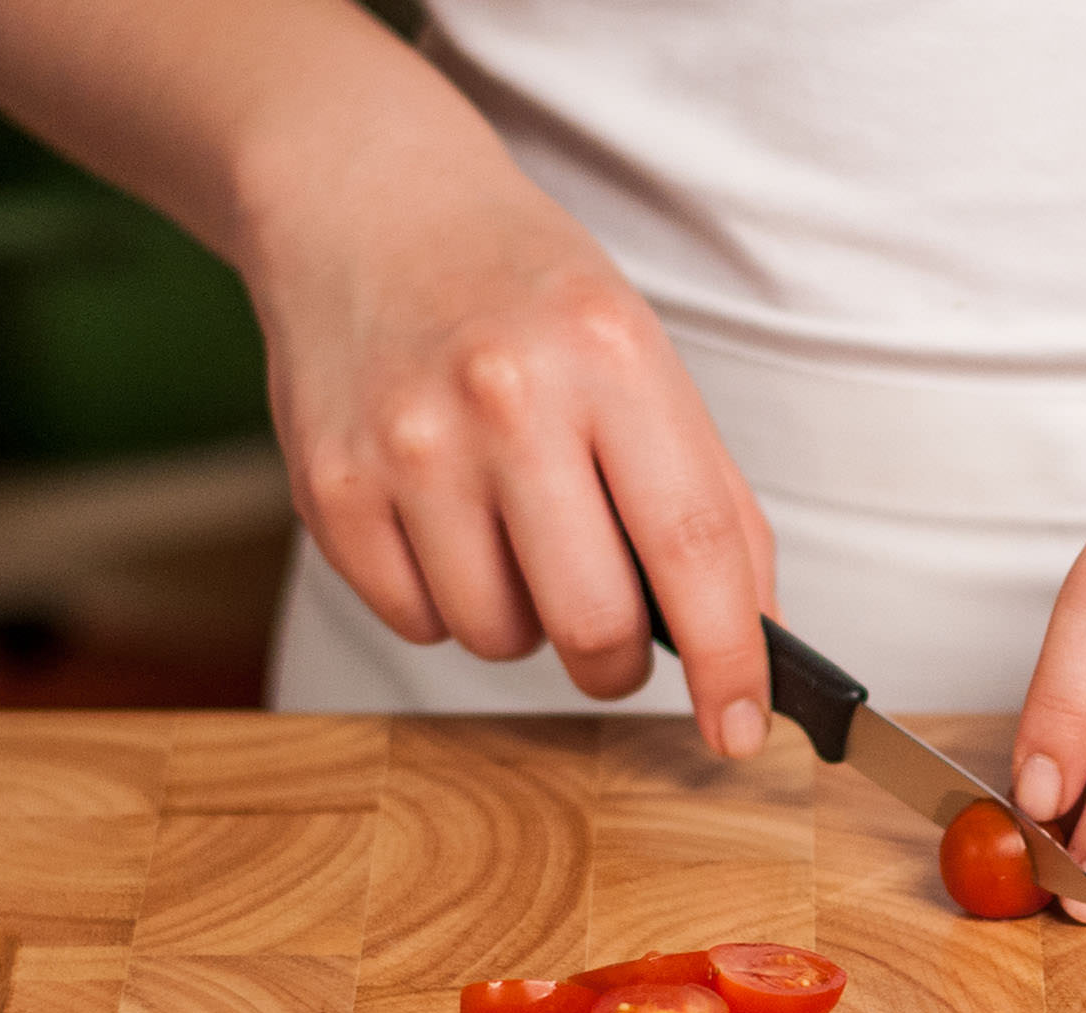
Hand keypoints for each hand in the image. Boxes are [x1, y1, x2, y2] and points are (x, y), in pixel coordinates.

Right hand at [251, 165, 775, 752]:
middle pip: (593, 624)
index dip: (730, 660)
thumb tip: (757, 643)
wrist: (371, 207)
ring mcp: (406, 444)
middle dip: (619, 660)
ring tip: (515, 531)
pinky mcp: (327, 487)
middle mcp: (506, 398)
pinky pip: (417, 622)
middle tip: (617, 627)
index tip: (741, 732)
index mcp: (612, 358)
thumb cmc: (531, 300)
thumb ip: (714, 504)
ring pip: (498, 638)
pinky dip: (447, 601)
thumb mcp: (648, 363)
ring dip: (526, 621)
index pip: (692, 545)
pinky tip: (446, 520)